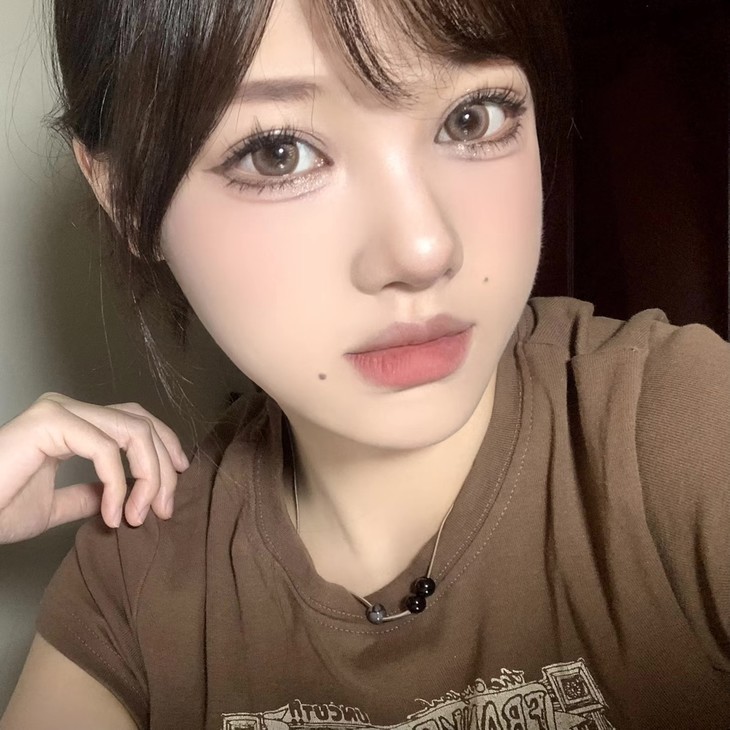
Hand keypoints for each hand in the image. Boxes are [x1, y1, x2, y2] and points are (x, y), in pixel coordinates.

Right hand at [0, 393, 188, 543]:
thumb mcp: (58, 505)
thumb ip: (92, 494)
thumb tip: (124, 495)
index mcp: (72, 422)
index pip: (135, 420)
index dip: (165, 444)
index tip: (177, 478)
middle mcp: (68, 408)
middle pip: (141, 423)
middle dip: (163, 466)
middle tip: (162, 508)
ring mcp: (59, 411)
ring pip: (133, 432)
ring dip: (147, 477)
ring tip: (140, 515)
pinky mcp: (50, 421)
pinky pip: (105, 450)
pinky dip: (120, 483)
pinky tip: (115, 513)